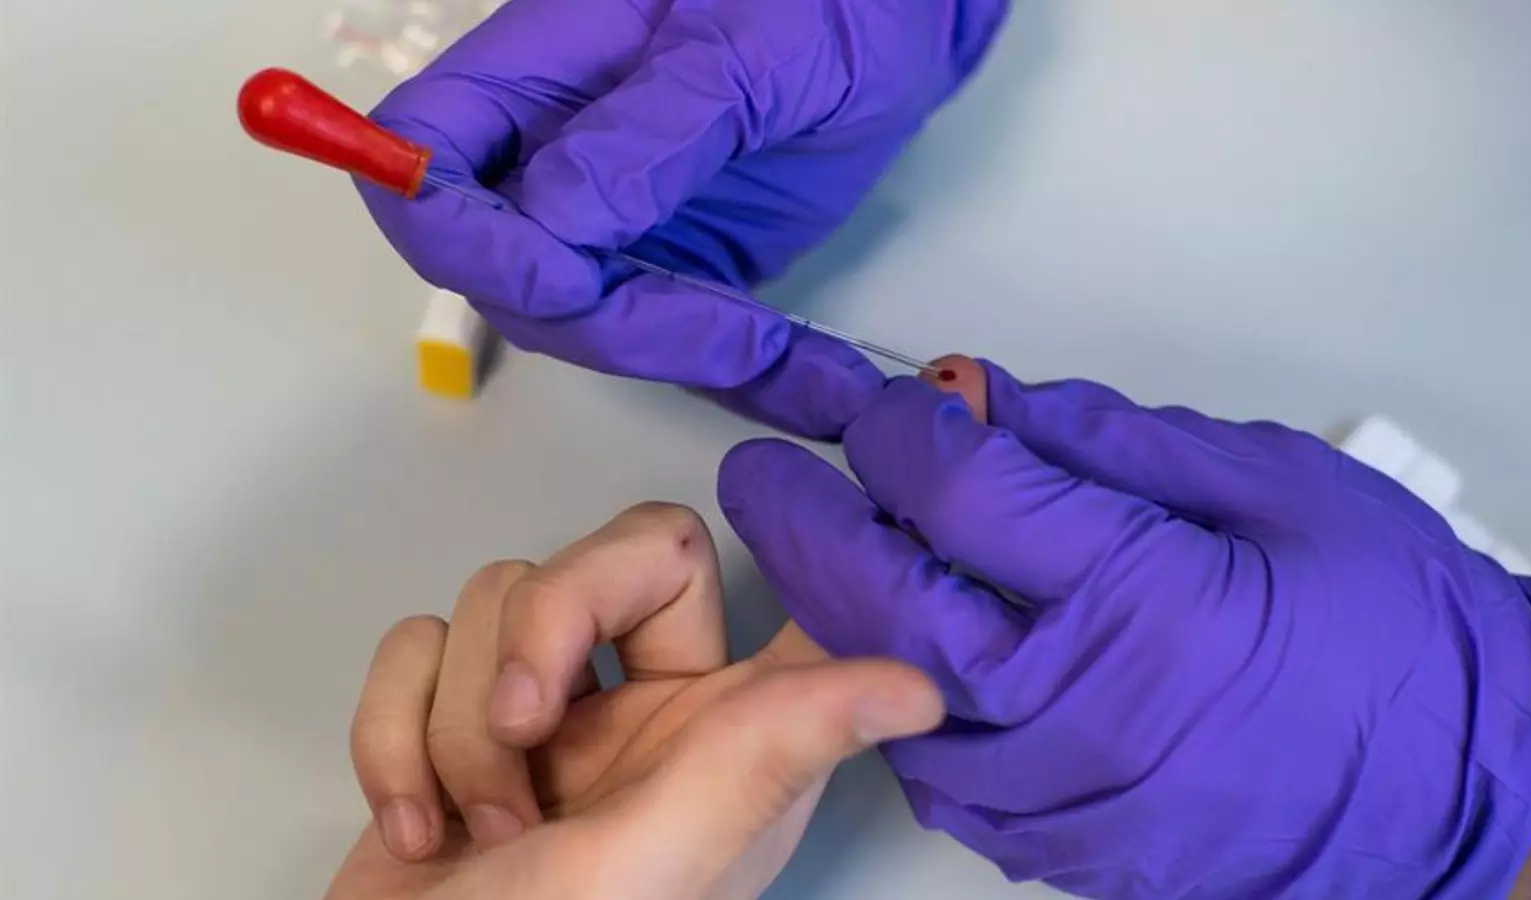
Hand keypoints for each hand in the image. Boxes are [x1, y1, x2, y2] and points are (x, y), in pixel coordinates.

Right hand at [324, 503, 942, 899]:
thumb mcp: (653, 865)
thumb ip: (765, 758)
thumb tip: (923, 686)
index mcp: (735, 737)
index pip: (796, 594)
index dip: (829, 533)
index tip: (854, 438)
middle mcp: (656, 708)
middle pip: (619, 555)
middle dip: (547, 630)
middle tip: (531, 731)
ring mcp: (553, 712)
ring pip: (498, 595)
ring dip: (461, 723)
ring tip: (480, 828)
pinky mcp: (449, 714)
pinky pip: (415, 642)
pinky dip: (392, 737)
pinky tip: (417, 830)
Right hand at [358, 0, 1008, 437]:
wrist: (902, 22)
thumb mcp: (741, 50)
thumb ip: (650, 132)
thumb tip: (556, 223)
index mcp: (535, 73)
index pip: (426, 160)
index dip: (460, 234)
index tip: (562, 276)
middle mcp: (554, 156)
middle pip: (509, 273)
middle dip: (609, 321)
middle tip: (735, 336)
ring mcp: (616, 221)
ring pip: (596, 326)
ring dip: (694, 359)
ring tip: (806, 368)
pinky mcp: (681, 268)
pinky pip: (684, 337)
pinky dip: (747, 376)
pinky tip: (818, 386)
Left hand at [718, 357, 1530, 898]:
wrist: (1466, 780)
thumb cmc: (1390, 619)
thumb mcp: (1265, 480)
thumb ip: (1107, 439)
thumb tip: (983, 394)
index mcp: (1146, 593)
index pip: (963, 494)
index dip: (901, 432)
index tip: (884, 403)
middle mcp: (1090, 704)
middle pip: (892, 605)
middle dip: (809, 526)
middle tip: (762, 475)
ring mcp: (1075, 794)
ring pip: (900, 705)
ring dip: (842, 622)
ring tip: (824, 555)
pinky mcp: (1074, 849)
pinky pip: (949, 781)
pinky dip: (908, 711)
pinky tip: (906, 658)